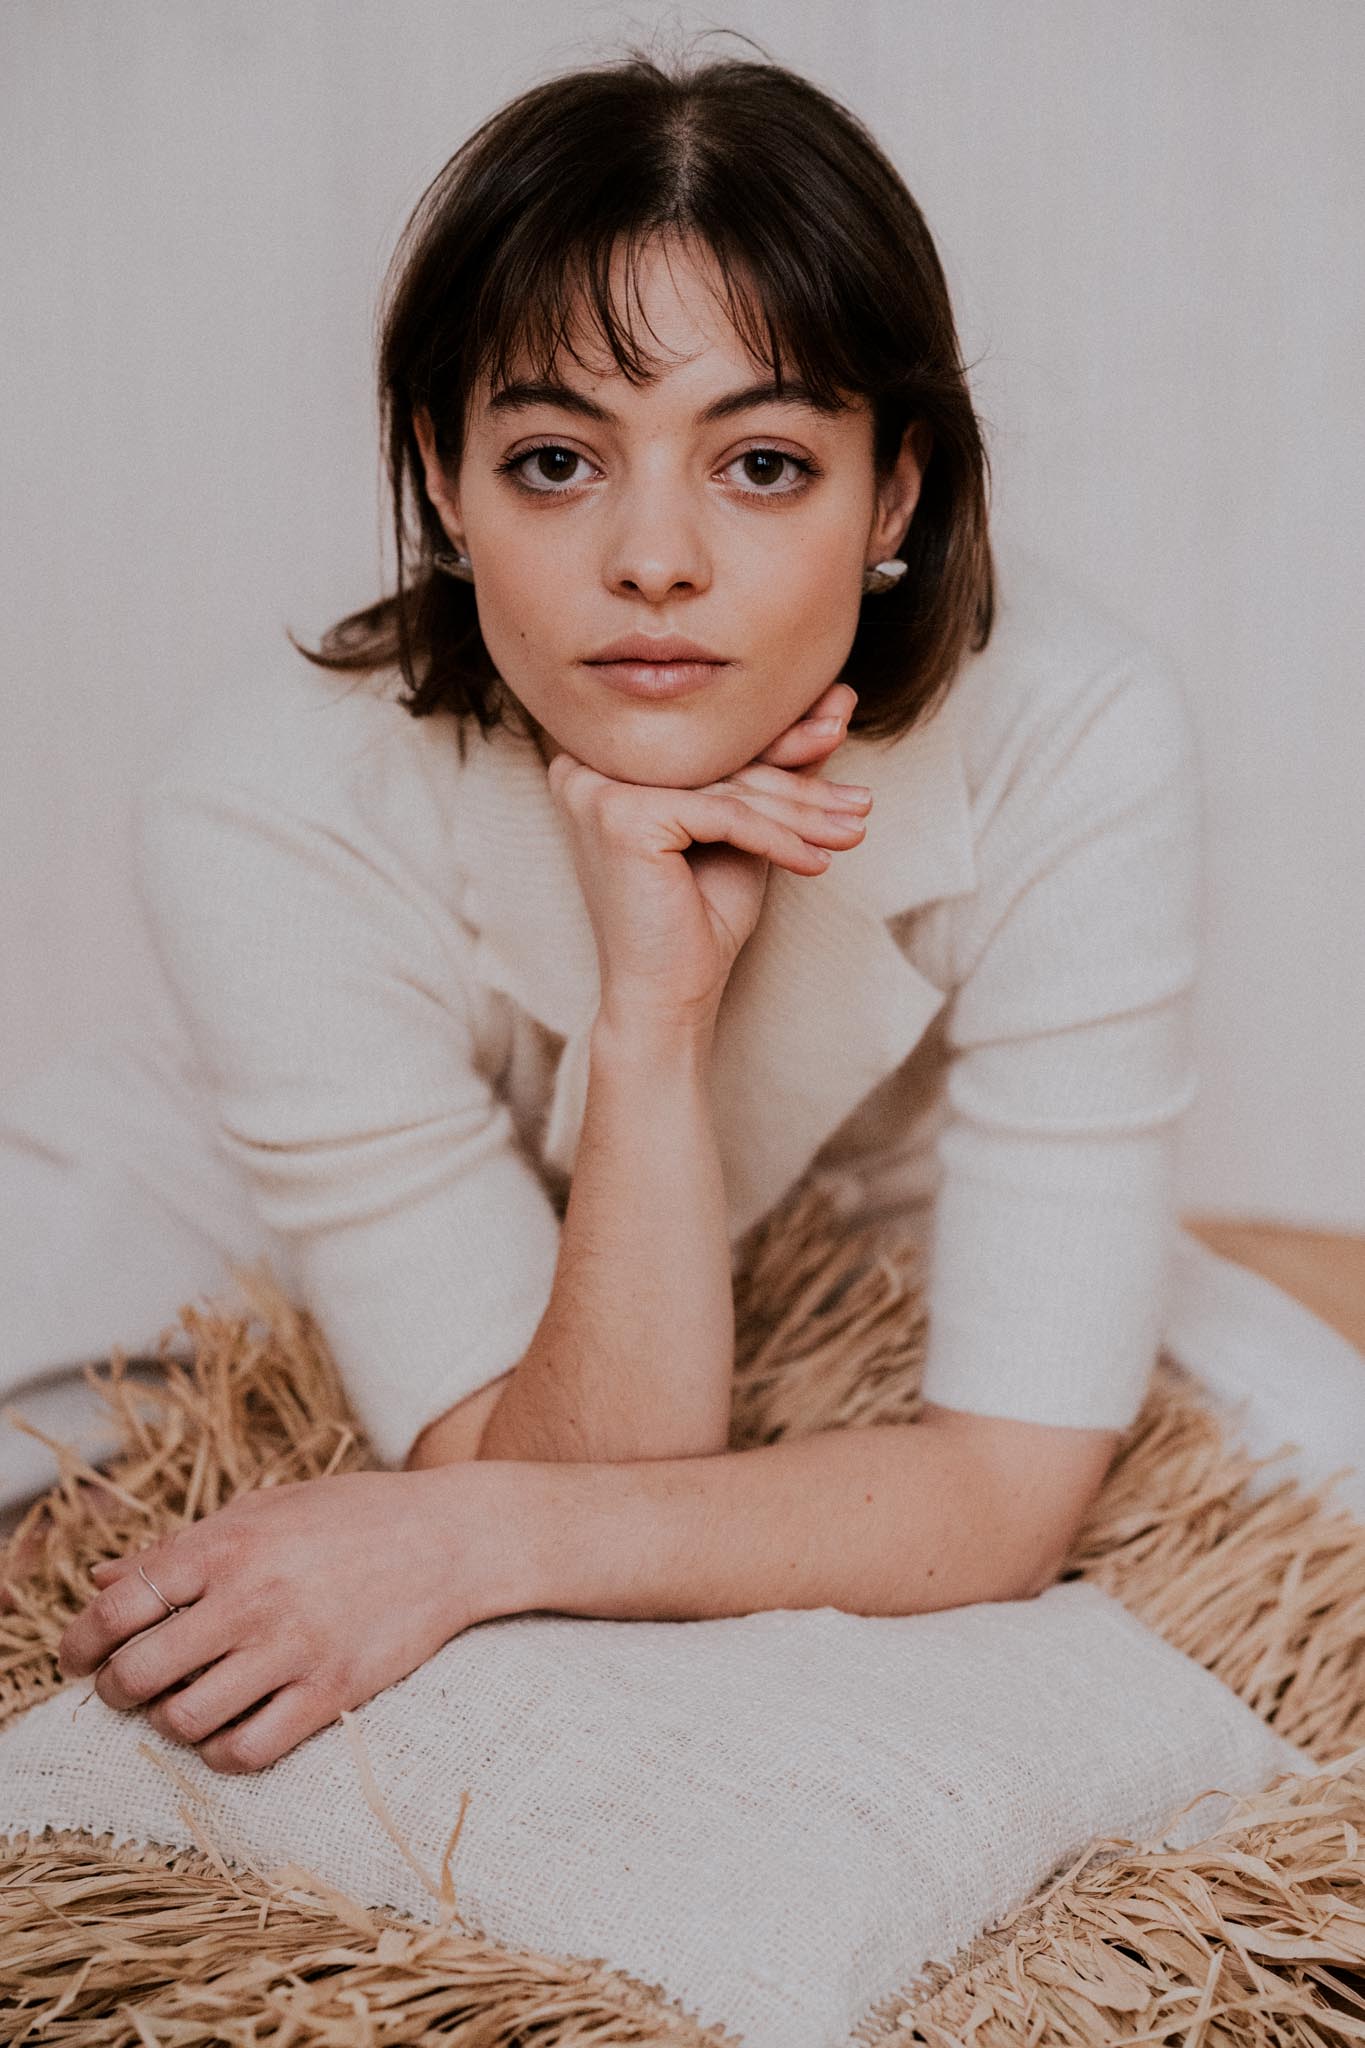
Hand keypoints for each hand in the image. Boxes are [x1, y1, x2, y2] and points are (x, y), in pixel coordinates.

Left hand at [55, 1463, 518, 1773]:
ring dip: (168, 1721)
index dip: (80, 1641)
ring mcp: (293, 1649)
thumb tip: (101, 1581)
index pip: (120, 1606)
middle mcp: (252, 1597)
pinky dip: (220, 1751)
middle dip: (117, 1688)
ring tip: (182, 1703)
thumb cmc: (351, 1516)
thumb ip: (181, 1547)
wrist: (451, 1537)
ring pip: (184, 1720)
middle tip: (128, 1685)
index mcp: (228, 1543)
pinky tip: (228, 1729)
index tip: (78, 1657)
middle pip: (138, 1672)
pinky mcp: (332, 1692)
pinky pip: (246, 1750)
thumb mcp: (263, 1509)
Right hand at [546, 680, 872, 1030]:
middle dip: (801, 781)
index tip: (842, 724)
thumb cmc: (698, 917)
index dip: (782, 740)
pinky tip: (818, 863)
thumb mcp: (743, 829)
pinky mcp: (620, 813)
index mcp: (603, 760)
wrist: (667, 996)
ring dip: (803, 814)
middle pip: (720, 764)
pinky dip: (778, 841)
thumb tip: (839, 700)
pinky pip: (723, 815)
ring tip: (854, 831)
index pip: (710, 745)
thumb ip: (776, 766)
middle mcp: (585, 765)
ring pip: (727, 789)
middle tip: (861, 798)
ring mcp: (596, 786)